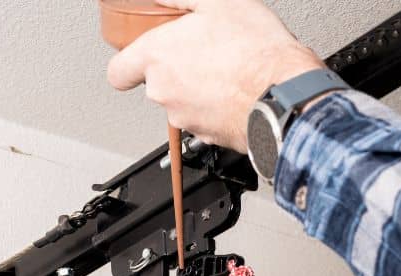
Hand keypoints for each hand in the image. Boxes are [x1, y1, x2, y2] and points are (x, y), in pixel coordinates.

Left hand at [106, 0, 324, 152]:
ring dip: (197, 88)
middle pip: (156, 83)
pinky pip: (203, 118)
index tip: (135, 60)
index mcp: (157, 58)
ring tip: (226, 68)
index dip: (126, 66)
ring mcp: (184, 118)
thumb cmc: (254, 50)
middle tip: (202, 51)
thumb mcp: (218, 2)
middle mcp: (164, 93)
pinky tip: (235, 90)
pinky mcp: (205, 136)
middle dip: (175, 69)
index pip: (117, 72)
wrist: (283, 95)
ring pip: (181, 102)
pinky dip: (214, 107)